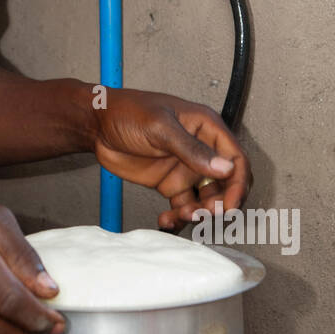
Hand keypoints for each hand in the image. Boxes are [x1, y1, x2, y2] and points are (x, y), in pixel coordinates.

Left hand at [88, 87, 250, 230]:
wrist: (96, 125)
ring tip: (181, 215)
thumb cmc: (127, 112)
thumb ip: (191, 149)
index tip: (230, 205)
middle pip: (226, 183)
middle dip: (219, 202)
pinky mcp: (169, 183)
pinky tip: (165, 221)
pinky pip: (183, 206)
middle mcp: (201, 150)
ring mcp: (185, 168)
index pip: (236, 158)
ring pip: (205, 199)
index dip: (238, 183)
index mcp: (206, 128)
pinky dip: (179, 217)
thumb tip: (225, 168)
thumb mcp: (160, 127)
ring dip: (199, 212)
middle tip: (204, 214)